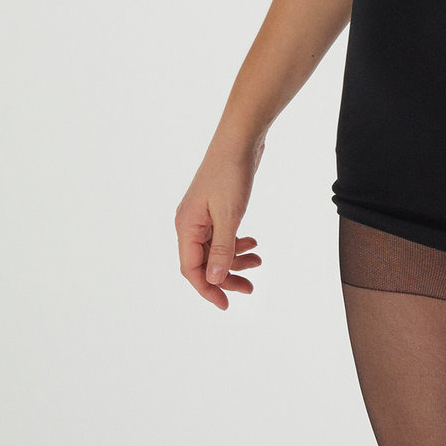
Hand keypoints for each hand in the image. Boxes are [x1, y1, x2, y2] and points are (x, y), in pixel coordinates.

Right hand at [175, 141, 265, 310]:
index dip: (207, 289)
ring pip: (215, 250)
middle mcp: (190, 223)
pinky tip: (253, 245)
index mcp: (186, 226)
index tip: (226, 304)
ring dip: (235, 261)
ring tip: (259, 263)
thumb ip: (221, 249)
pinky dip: (237, 244)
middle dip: (226, 277)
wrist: (240, 140)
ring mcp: (202, 216)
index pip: (191, 270)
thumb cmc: (231, 173)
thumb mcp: (229, 215)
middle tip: (250, 289)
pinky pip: (222, 236)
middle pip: (204, 263)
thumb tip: (213, 279)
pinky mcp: (216, 209)